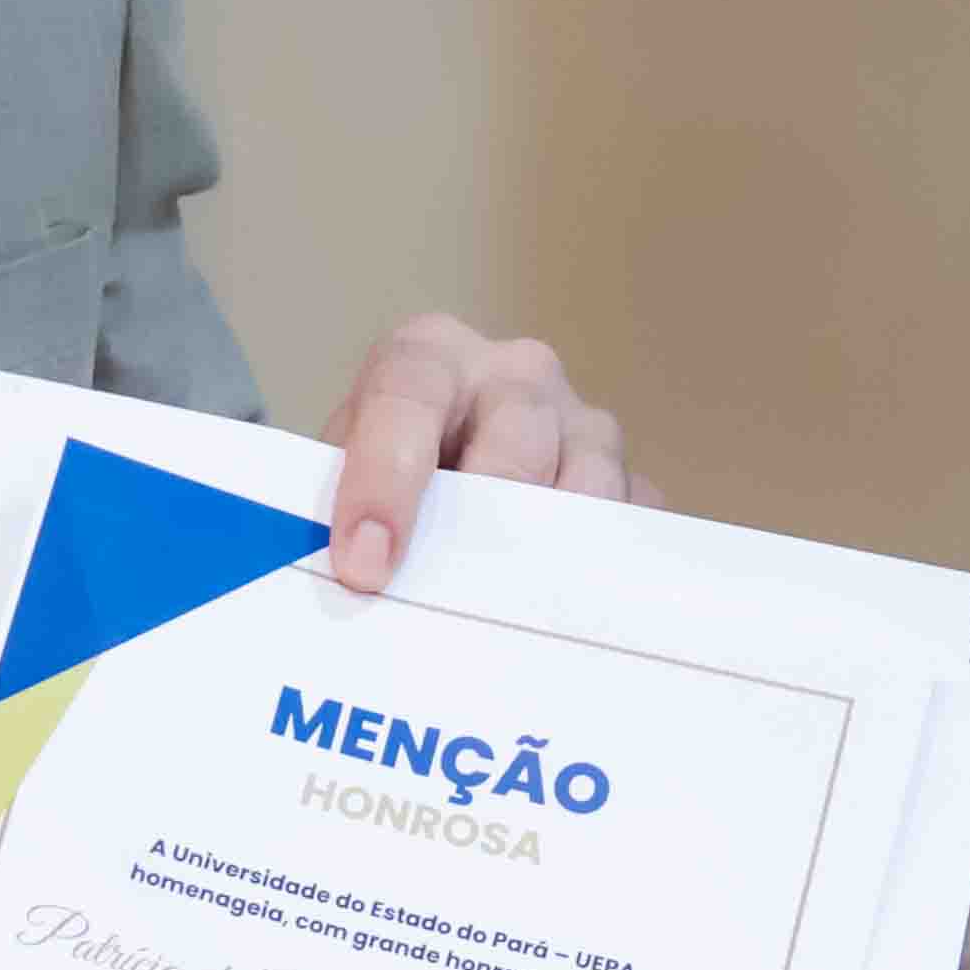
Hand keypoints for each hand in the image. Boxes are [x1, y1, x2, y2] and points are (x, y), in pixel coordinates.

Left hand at [315, 311, 633, 594]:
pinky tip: (564, 613)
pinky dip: (603, 571)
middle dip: (483, 513)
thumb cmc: (386, 477)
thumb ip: (339, 512)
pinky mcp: (628, 481)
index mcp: (430, 357)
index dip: (384, 478)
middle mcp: (516, 375)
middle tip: (452, 590)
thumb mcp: (341, 477)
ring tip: (512, 611)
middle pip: (515, 431)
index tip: (365, 564)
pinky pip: (630, 524)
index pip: (409, 392)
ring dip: (550, 547)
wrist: (440, 481)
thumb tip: (356, 588)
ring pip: (587, 476)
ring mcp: (582, 424)